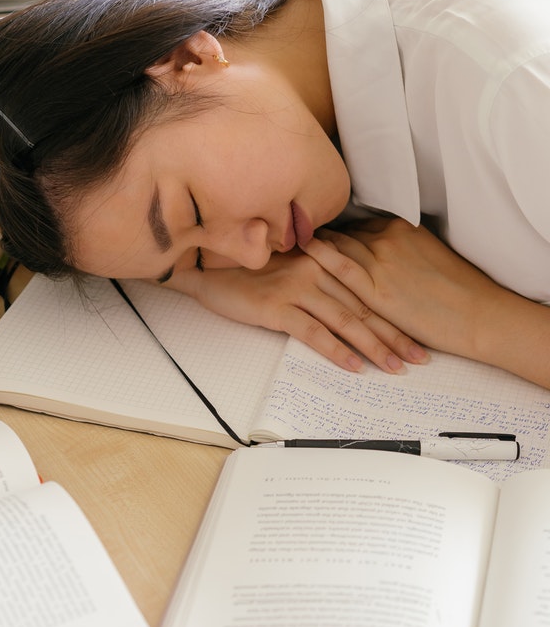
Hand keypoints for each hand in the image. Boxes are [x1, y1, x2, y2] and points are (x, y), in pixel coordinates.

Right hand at [167, 246, 429, 374]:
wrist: (207, 270)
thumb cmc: (250, 272)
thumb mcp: (291, 269)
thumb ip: (321, 280)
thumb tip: (351, 307)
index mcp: (322, 259)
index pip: (366, 291)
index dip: (394, 314)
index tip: (417, 333)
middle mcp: (315, 269)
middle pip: (363, 307)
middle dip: (394, 335)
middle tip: (420, 357)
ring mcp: (296, 287)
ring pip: (345, 320)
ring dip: (373, 347)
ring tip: (394, 367)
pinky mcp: (276, 306)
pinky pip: (313, 332)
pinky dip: (336, 351)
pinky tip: (354, 367)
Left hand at [302, 218, 549, 386]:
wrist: (477, 314)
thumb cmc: (459, 292)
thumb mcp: (428, 258)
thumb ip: (401, 252)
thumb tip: (383, 257)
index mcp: (401, 229)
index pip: (359, 227)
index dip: (338, 233)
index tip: (320, 234)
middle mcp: (388, 238)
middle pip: (344, 233)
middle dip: (320, 236)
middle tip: (294, 234)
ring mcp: (381, 260)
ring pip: (338, 245)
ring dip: (313, 244)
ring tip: (289, 243)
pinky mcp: (377, 287)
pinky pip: (340, 265)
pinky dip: (319, 255)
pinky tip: (301, 252)